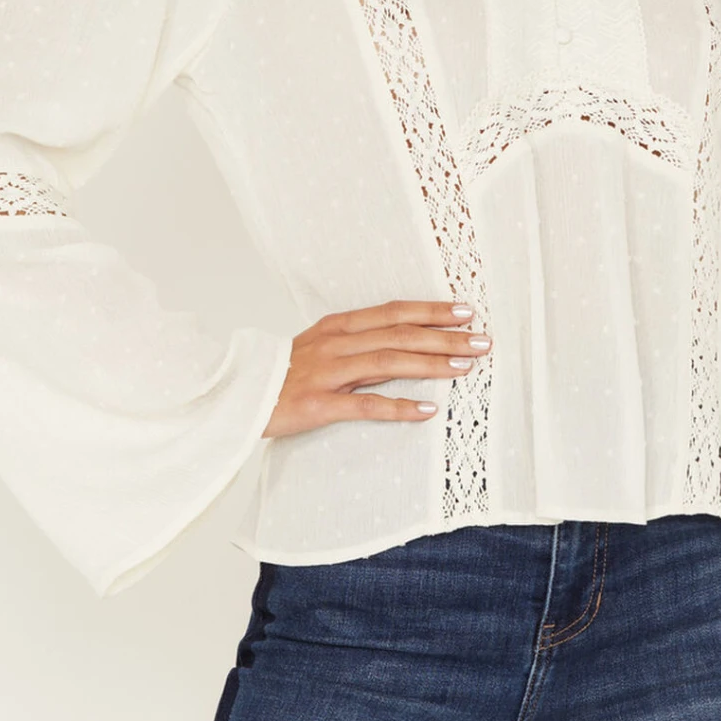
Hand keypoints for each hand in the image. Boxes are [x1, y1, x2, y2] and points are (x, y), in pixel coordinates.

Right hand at [262, 299, 490, 438]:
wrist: (237, 397)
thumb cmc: (283, 375)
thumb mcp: (321, 347)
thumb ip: (359, 343)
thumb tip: (405, 342)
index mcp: (338, 326)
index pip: (394, 311)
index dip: (431, 310)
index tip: (465, 309)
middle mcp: (336, 343)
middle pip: (400, 334)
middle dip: (445, 336)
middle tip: (483, 339)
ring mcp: (327, 373)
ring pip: (389, 362)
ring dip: (432, 363)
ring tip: (467, 366)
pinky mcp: (318, 404)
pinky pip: (365, 405)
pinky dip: (399, 407)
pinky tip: (428, 411)